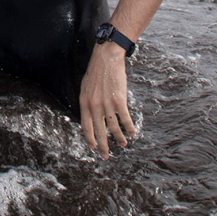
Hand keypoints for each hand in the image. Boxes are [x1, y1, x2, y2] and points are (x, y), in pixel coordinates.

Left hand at [77, 42, 136, 158]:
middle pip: (99, 131)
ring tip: (122, 144)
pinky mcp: (119, 101)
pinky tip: (132, 133)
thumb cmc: (96, 71)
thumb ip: (87, 102)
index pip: (86, 126)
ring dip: (119, 138)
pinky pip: (125, 119)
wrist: (106, 59)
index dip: (90, 138)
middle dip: (103, 146)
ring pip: (113, 128)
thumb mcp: (85, 88)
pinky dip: (129, 128)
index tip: (93, 147)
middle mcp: (94, 106)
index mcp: (84, 103)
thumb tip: (89, 115)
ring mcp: (107, 104)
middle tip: (105, 156)